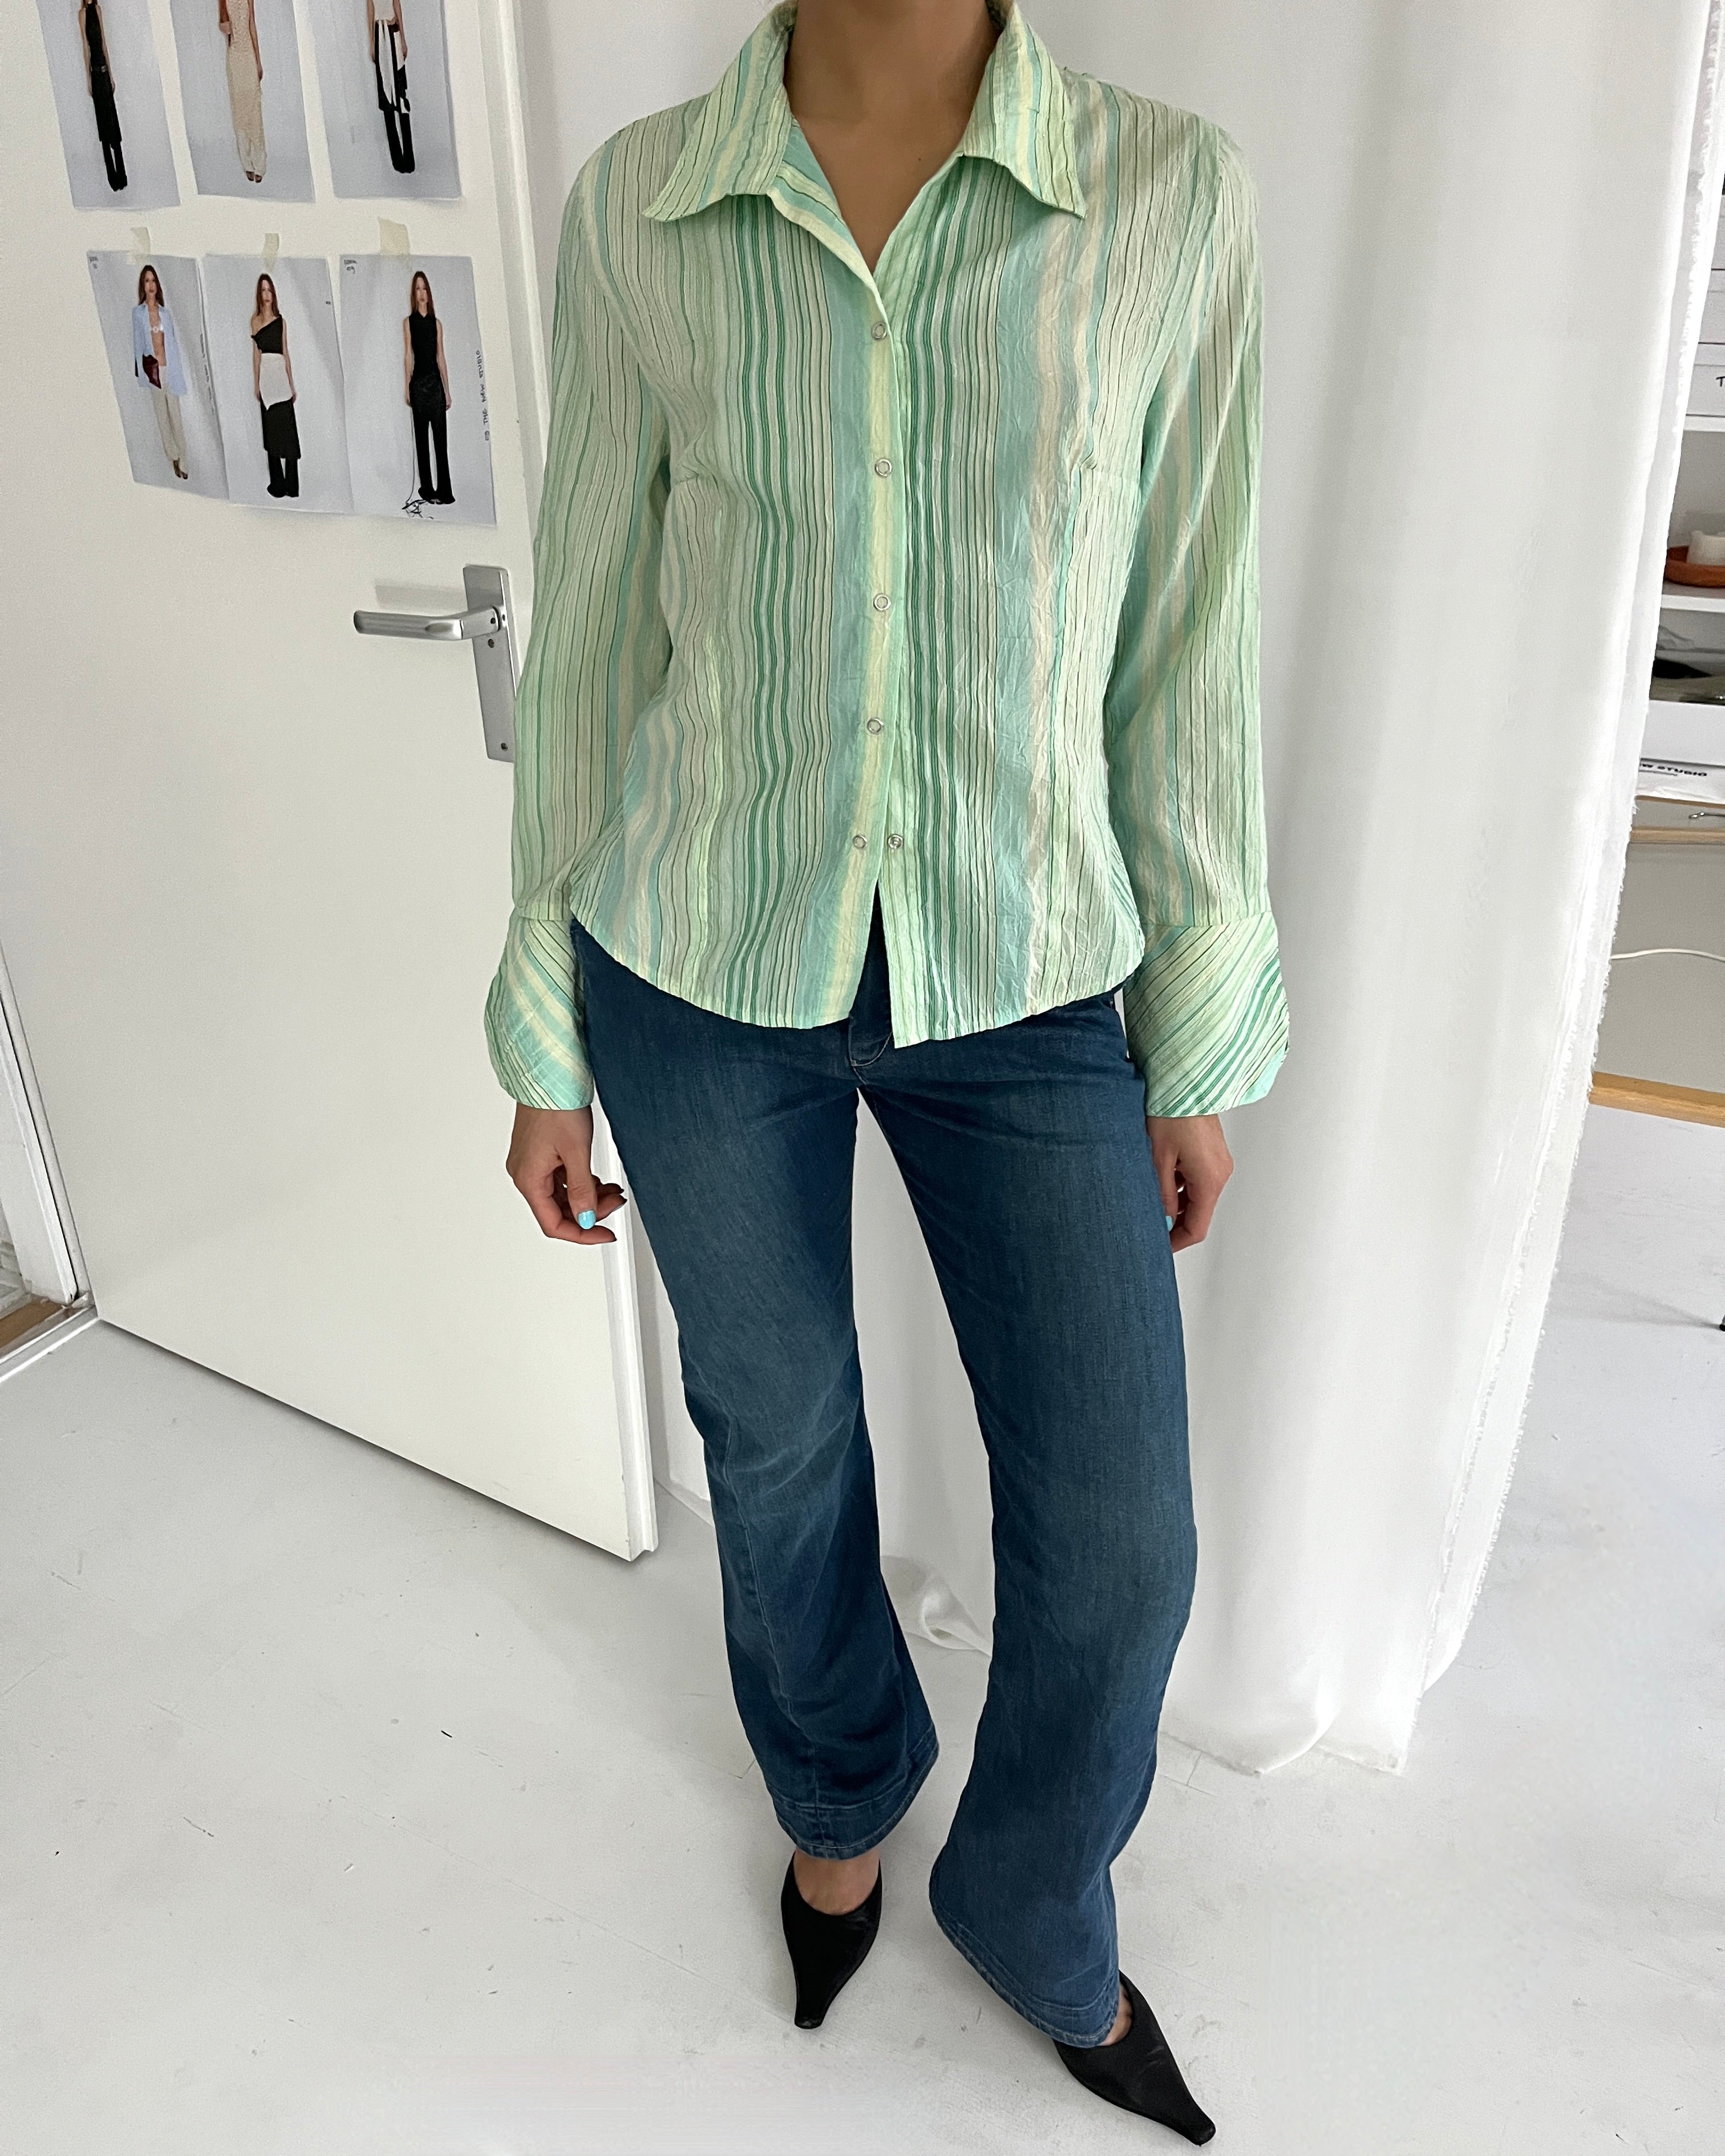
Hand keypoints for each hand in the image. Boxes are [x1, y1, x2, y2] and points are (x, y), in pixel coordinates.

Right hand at [506, 1103, 626, 1246]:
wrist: (549, 1075)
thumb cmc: (555, 1105)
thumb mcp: (576, 1152)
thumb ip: (581, 1190)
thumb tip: (587, 1218)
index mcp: (528, 1179)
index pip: (553, 1224)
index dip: (582, 1234)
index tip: (605, 1233)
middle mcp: (525, 1173)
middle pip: (558, 1210)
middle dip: (590, 1211)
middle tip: (615, 1203)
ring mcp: (531, 1163)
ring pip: (561, 1194)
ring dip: (588, 1196)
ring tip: (613, 1190)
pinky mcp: (539, 1153)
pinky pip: (560, 1178)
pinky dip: (580, 1182)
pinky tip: (598, 1179)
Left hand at [1146, 1113, 1232, 1250]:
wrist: (1185, 1081)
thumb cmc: (1171, 1112)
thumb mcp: (1158, 1158)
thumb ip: (1162, 1194)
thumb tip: (1162, 1220)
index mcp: (1209, 1180)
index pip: (1197, 1228)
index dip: (1176, 1242)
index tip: (1158, 1247)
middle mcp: (1220, 1173)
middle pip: (1199, 1213)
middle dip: (1174, 1222)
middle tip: (1148, 1223)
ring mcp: (1219, 1163)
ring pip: (1197, 1196)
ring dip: (1176, 1201)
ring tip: (1149, 1195)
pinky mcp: (1214, 1153)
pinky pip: (1199, 1179)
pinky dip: (1181, 1185)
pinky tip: (1161, 1175)